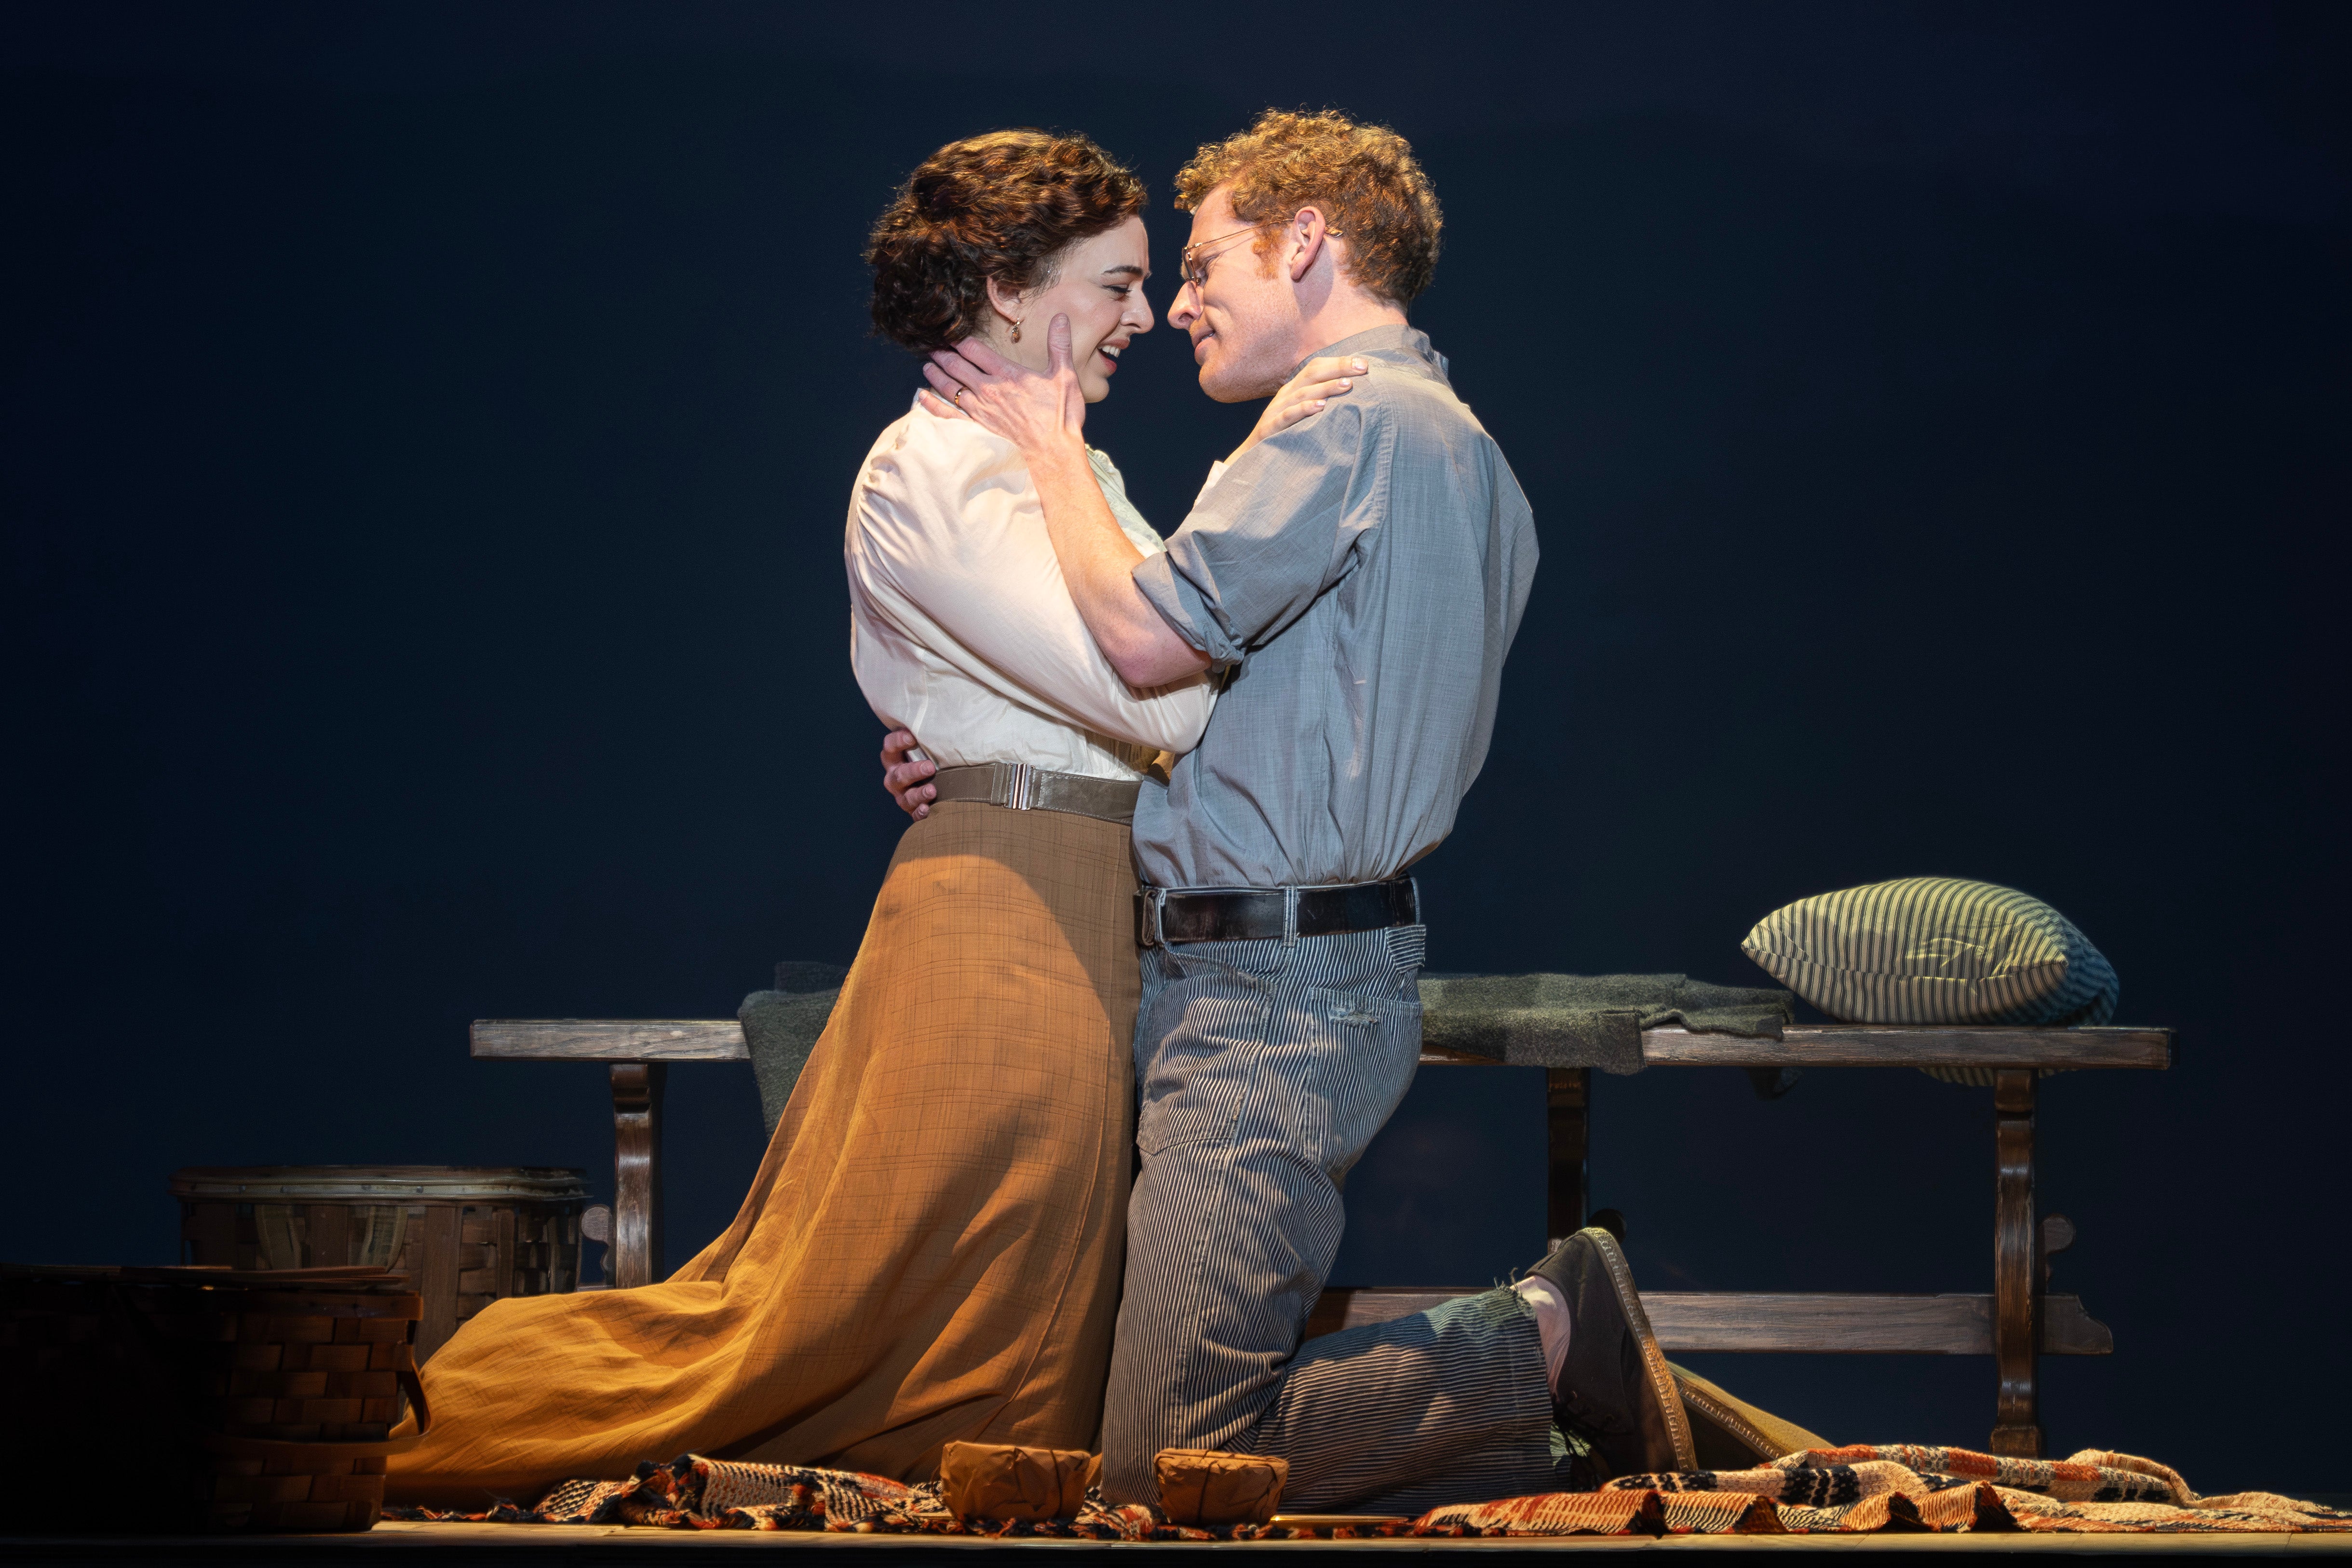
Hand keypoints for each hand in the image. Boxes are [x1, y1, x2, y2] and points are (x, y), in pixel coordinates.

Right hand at [881, 728, 936, 819]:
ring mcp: (903, 796)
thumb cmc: (936, 759)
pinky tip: (928, 808)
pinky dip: (920, 812)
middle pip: (897, 775)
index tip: (912, 737)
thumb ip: (934, 736)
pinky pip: (914, 814)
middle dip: (912, 771)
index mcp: (896, 758)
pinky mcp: (913, 811)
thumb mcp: (931, 747)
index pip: (889, 747)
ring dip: (918, 794)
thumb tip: (955, 710)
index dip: (897, 742)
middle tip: (929, 767)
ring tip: (932, 790)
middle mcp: (896, 777)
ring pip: (905, 796)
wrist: (941, 784)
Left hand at [923, 316, 1086, 462]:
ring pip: (950, 387)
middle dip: (944, 354)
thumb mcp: (1064, 377)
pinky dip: (933, 405)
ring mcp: (980, 410)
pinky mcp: (976, 429)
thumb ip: (1059, 345)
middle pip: (957, 366)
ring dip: (937, 374)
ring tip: (928, 365)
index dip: (961, 340)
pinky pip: (948, 414)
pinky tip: (922, 398)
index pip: (975, 350)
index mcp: (1007, 374)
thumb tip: (1060, 317)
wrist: (1053, 454)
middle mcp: (989, 390)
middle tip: (933, 347)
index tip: (952, 334)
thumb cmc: (1060, 417)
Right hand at [1231, 355, 1367, 461]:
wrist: (1251, 462)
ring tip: (1347, 385)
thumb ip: (1320, 404)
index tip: (1364, 364)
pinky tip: (1320, 407)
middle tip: (1362, 368)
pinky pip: (1287, 416)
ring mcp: (1275, 411)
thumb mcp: (1303, 417)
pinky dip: (1303, 409)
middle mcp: (1285, 396)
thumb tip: (1352, 395)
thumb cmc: (1284, 438)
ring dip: (1326, 387)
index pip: (1316, 367)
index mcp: (1294, 390)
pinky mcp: (1269, 430)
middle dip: (1338, 369)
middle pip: (1312, 374)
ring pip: (1302, 393)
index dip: (1339, 362)